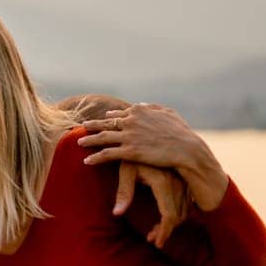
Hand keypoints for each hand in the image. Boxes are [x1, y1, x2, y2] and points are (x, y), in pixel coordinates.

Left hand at [82, 103, 227, 211]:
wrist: (187, 149)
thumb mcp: (169, 113)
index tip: (103, 118)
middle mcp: (131, 121)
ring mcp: (129, 136)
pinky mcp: (129, 151)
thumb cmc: (181, 132)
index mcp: (139, 110)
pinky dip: (96, 157)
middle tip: (82, 126)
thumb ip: (153, 108)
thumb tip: (142, 104)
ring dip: (89, 140)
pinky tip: (86, 161)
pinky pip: (107, 154)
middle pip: (106, 123)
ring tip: (78, 142)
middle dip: (93, 125)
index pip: (120, 113)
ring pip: (103, 137)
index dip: (110, 116)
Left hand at [114, 162, 188, 246]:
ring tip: (154, 234)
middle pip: (178, 216)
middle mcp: (177, 183)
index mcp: (164, 182)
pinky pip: (184, 203)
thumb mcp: (126, 170)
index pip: (169, 215)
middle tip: (153, 240)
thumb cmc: (131, 154)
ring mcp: (182, 182)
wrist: (145, 137)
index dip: (164, 232)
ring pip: (183, 211)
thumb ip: (123, 192)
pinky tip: (162, 221)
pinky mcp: (183, 181)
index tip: (155, 243)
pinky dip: (175, 214)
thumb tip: (117, 214)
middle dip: (166, 231)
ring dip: (170, 224)